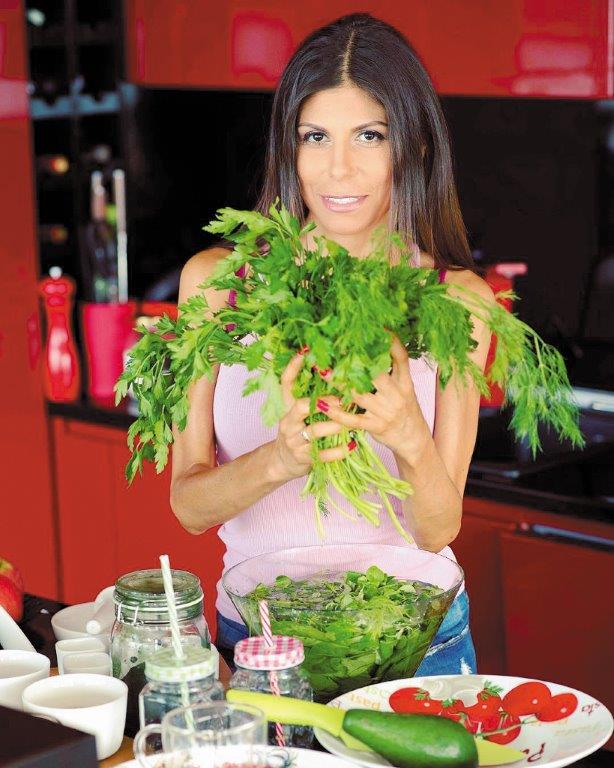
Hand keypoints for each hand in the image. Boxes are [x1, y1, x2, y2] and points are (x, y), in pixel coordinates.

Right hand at [270, 350, 343, 480]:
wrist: (282, 462)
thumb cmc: (298, 432)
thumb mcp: (298, 414)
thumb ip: (312, 399)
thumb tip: (336, 376)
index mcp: (288, 407)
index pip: (286, 384)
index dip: (293, 368)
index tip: (304, 352)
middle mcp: (288, 422)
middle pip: (301, 407)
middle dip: (324, 402)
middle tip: (343, 400)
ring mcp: (294, 441)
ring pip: (315, 430)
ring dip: (336, 426)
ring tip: (353, 423)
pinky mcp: (302, 458)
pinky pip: (322, 454)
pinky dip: (338, 451)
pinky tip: (352, 446)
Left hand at [317, 336, 430, 458]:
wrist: (414, 440)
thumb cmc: (406, 410)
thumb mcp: (405, 388)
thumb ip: (393, 371)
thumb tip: (376, 348)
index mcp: (405, 382)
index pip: (401, 358)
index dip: (391, 342)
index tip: (378, 328)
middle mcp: (397, 395)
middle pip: (377, 373)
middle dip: (356, 360)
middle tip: (336, 347)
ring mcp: (386, 411)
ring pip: (360, 394)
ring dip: (339, 383)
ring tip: (322, 371)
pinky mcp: (376, 426)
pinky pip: (353, 419)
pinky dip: (337, 412)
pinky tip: (323, 404)